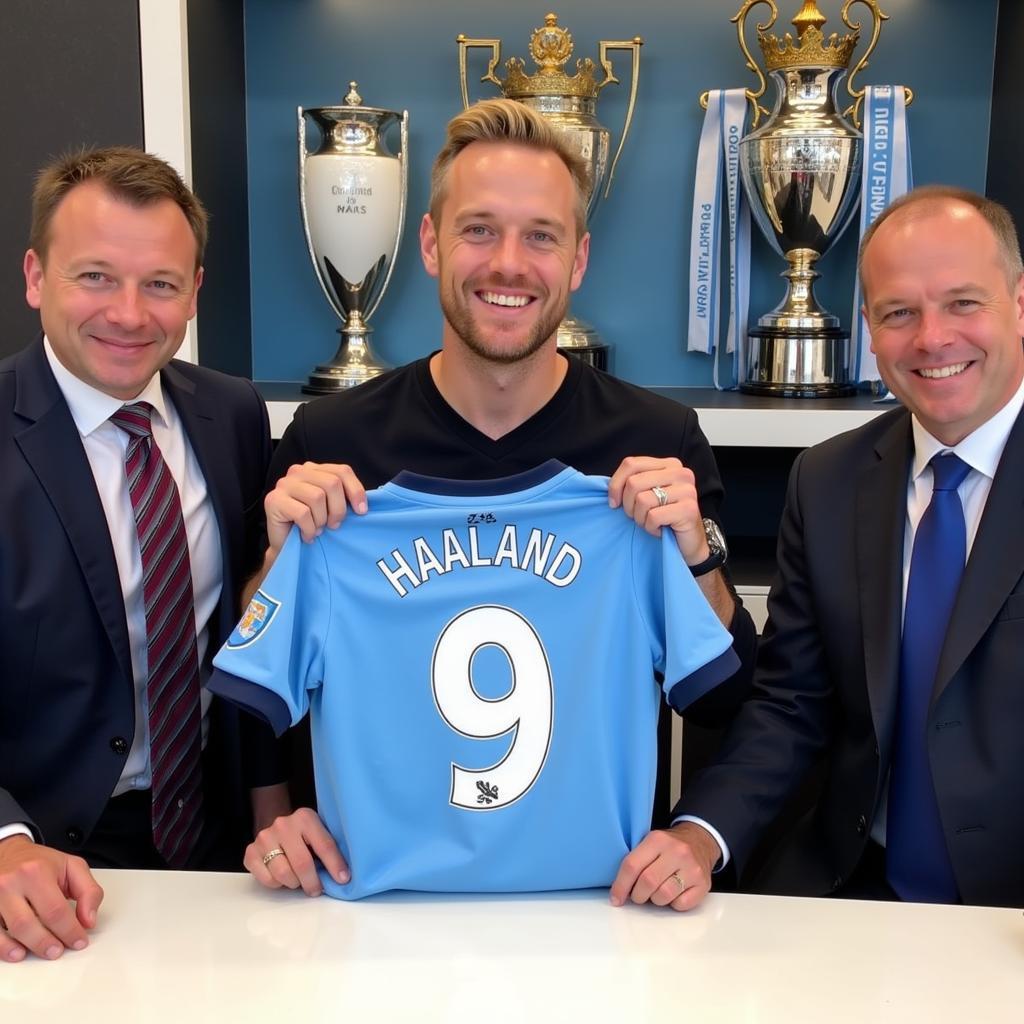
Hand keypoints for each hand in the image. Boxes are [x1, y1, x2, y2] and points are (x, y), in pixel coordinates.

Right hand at [0, 836, 103, 961]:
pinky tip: (16, 953)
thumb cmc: (40, 862)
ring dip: (28, 947)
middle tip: (59, 951)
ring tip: (44, 952)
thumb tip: (88, 920)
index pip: (56, 910)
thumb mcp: (72, 867)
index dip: (70, 930)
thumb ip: (88, 891)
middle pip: (29, 924)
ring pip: (10, 931)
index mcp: (36, 872)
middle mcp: (10, 883)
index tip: (79, 941)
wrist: (9, 852)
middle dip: (48, 943)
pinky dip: (3, 947)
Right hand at [244, 808, 349, 896]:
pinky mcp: (250, 852)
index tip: (343, 879)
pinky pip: (267, 880)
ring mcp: (264, 838)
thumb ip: (328, 848)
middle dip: (312, 882)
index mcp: (305, 817)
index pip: (324, 844)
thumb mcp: (318, 833)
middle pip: (302, 863)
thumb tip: (343, 875)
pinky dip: (278, 884)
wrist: (276, 828)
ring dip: (294, 883)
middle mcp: (283, 825)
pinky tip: (283, 877)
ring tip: (298, 880)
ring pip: (283, 874)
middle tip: (316, 889)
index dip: (335, 865)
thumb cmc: (303, 836)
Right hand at [265, 462, 367, 554]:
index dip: (355, 491)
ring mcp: (284, 484)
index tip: (362, 511)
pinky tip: (307, 535)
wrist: (287, 546)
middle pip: (332, 483)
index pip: (342, 471)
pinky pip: (302, 513)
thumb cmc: (312, 525)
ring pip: (317, 497)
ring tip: (317, 529)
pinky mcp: (273, 500)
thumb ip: (343, 497)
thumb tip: (362, 504)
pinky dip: (309, 529)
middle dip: (338, 509)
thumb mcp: (331, 507)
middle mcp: (298, 471)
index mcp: (314, 469)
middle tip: (334, 525)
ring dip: (321, 520)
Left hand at [607, 456, 708, 564]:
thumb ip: (632, 483)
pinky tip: (659, 529)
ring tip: (650, 522)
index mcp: (669, 464)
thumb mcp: (646, 494)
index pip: (631, 463)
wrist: (688, 542)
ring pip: (642, 500)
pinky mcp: (689, 509)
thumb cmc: (663, 517)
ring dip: (640, 518)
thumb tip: (611, 489)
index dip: (616, 484)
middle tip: (637, 516)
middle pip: (634, 482)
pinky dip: (650, 528)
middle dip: (628, 505)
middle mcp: (680, 473)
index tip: (614, 503)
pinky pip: (653, 516)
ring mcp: (687, 490)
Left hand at [609, 822, 720, 911]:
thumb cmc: (669, 847)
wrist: (700, 841)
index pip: (632, 865)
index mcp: (658, 839)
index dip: (620, 885)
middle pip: (647, 882)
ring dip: (655, 900)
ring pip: (663, 896)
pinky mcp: (704, 884)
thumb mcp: (651, 843)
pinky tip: (674, 893)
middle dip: (638, 895)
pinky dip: (673, 904)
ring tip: (658, 891)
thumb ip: (635, 862)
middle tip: (638, 895)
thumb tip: (619, 892)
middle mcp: (677, 852)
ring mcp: (692, 868)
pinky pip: (681, 905)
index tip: (616, 898)